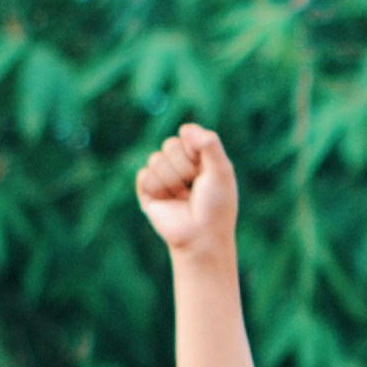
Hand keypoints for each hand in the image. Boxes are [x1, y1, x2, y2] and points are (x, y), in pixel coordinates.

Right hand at [135, 123, 239, 259]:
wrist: (201, 237)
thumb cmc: (216, 207)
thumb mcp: (221, 171)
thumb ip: (209, 144)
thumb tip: (184, 129)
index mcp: (198, 156)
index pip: (187, 134)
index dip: (195, 150)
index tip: (205, 169)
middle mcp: (179, 164)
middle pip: (170, 145)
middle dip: (184, 167)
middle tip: (194, 187)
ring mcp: (163, 177)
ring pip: (156, 159)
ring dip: (173, 182)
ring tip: (183, 198)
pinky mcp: (147, 191)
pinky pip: (144, 175)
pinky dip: (158, 189)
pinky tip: (168, 202)